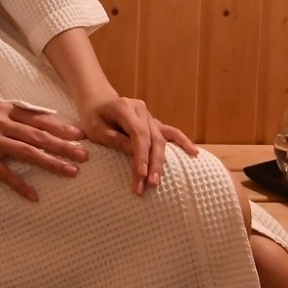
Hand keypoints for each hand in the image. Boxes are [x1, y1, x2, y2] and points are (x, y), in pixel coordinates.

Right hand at [0, 101, 87, 202]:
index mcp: (5, 109)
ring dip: (51, 162)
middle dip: (63, 145)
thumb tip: (41, 120)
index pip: (38, 118)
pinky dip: (20, 185)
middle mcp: (1, 122)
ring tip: (71, 172)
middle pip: (38, 135)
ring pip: (28, 152)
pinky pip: (5, 174)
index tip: (79, 135)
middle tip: (84, 154)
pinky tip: (34, 196)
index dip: (60, 127)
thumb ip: (14, 114)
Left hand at [79, 94, 199, 195]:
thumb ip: (113, 138)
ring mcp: (149, 116)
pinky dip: (183, 142)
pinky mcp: (154, 124)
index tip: (140, 175)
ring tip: (157, 182)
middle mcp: (141, 110)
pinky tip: (194, 153)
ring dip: (160, 162)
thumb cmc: (93, 116)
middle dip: (151, 164)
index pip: (137, 134)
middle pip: (152, 139)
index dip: (140, 155)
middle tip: (147, 186)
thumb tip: (134, 152)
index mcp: (124, 107)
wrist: (98, 102)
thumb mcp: (94, 128)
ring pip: (161, 140)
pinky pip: (171, 133)